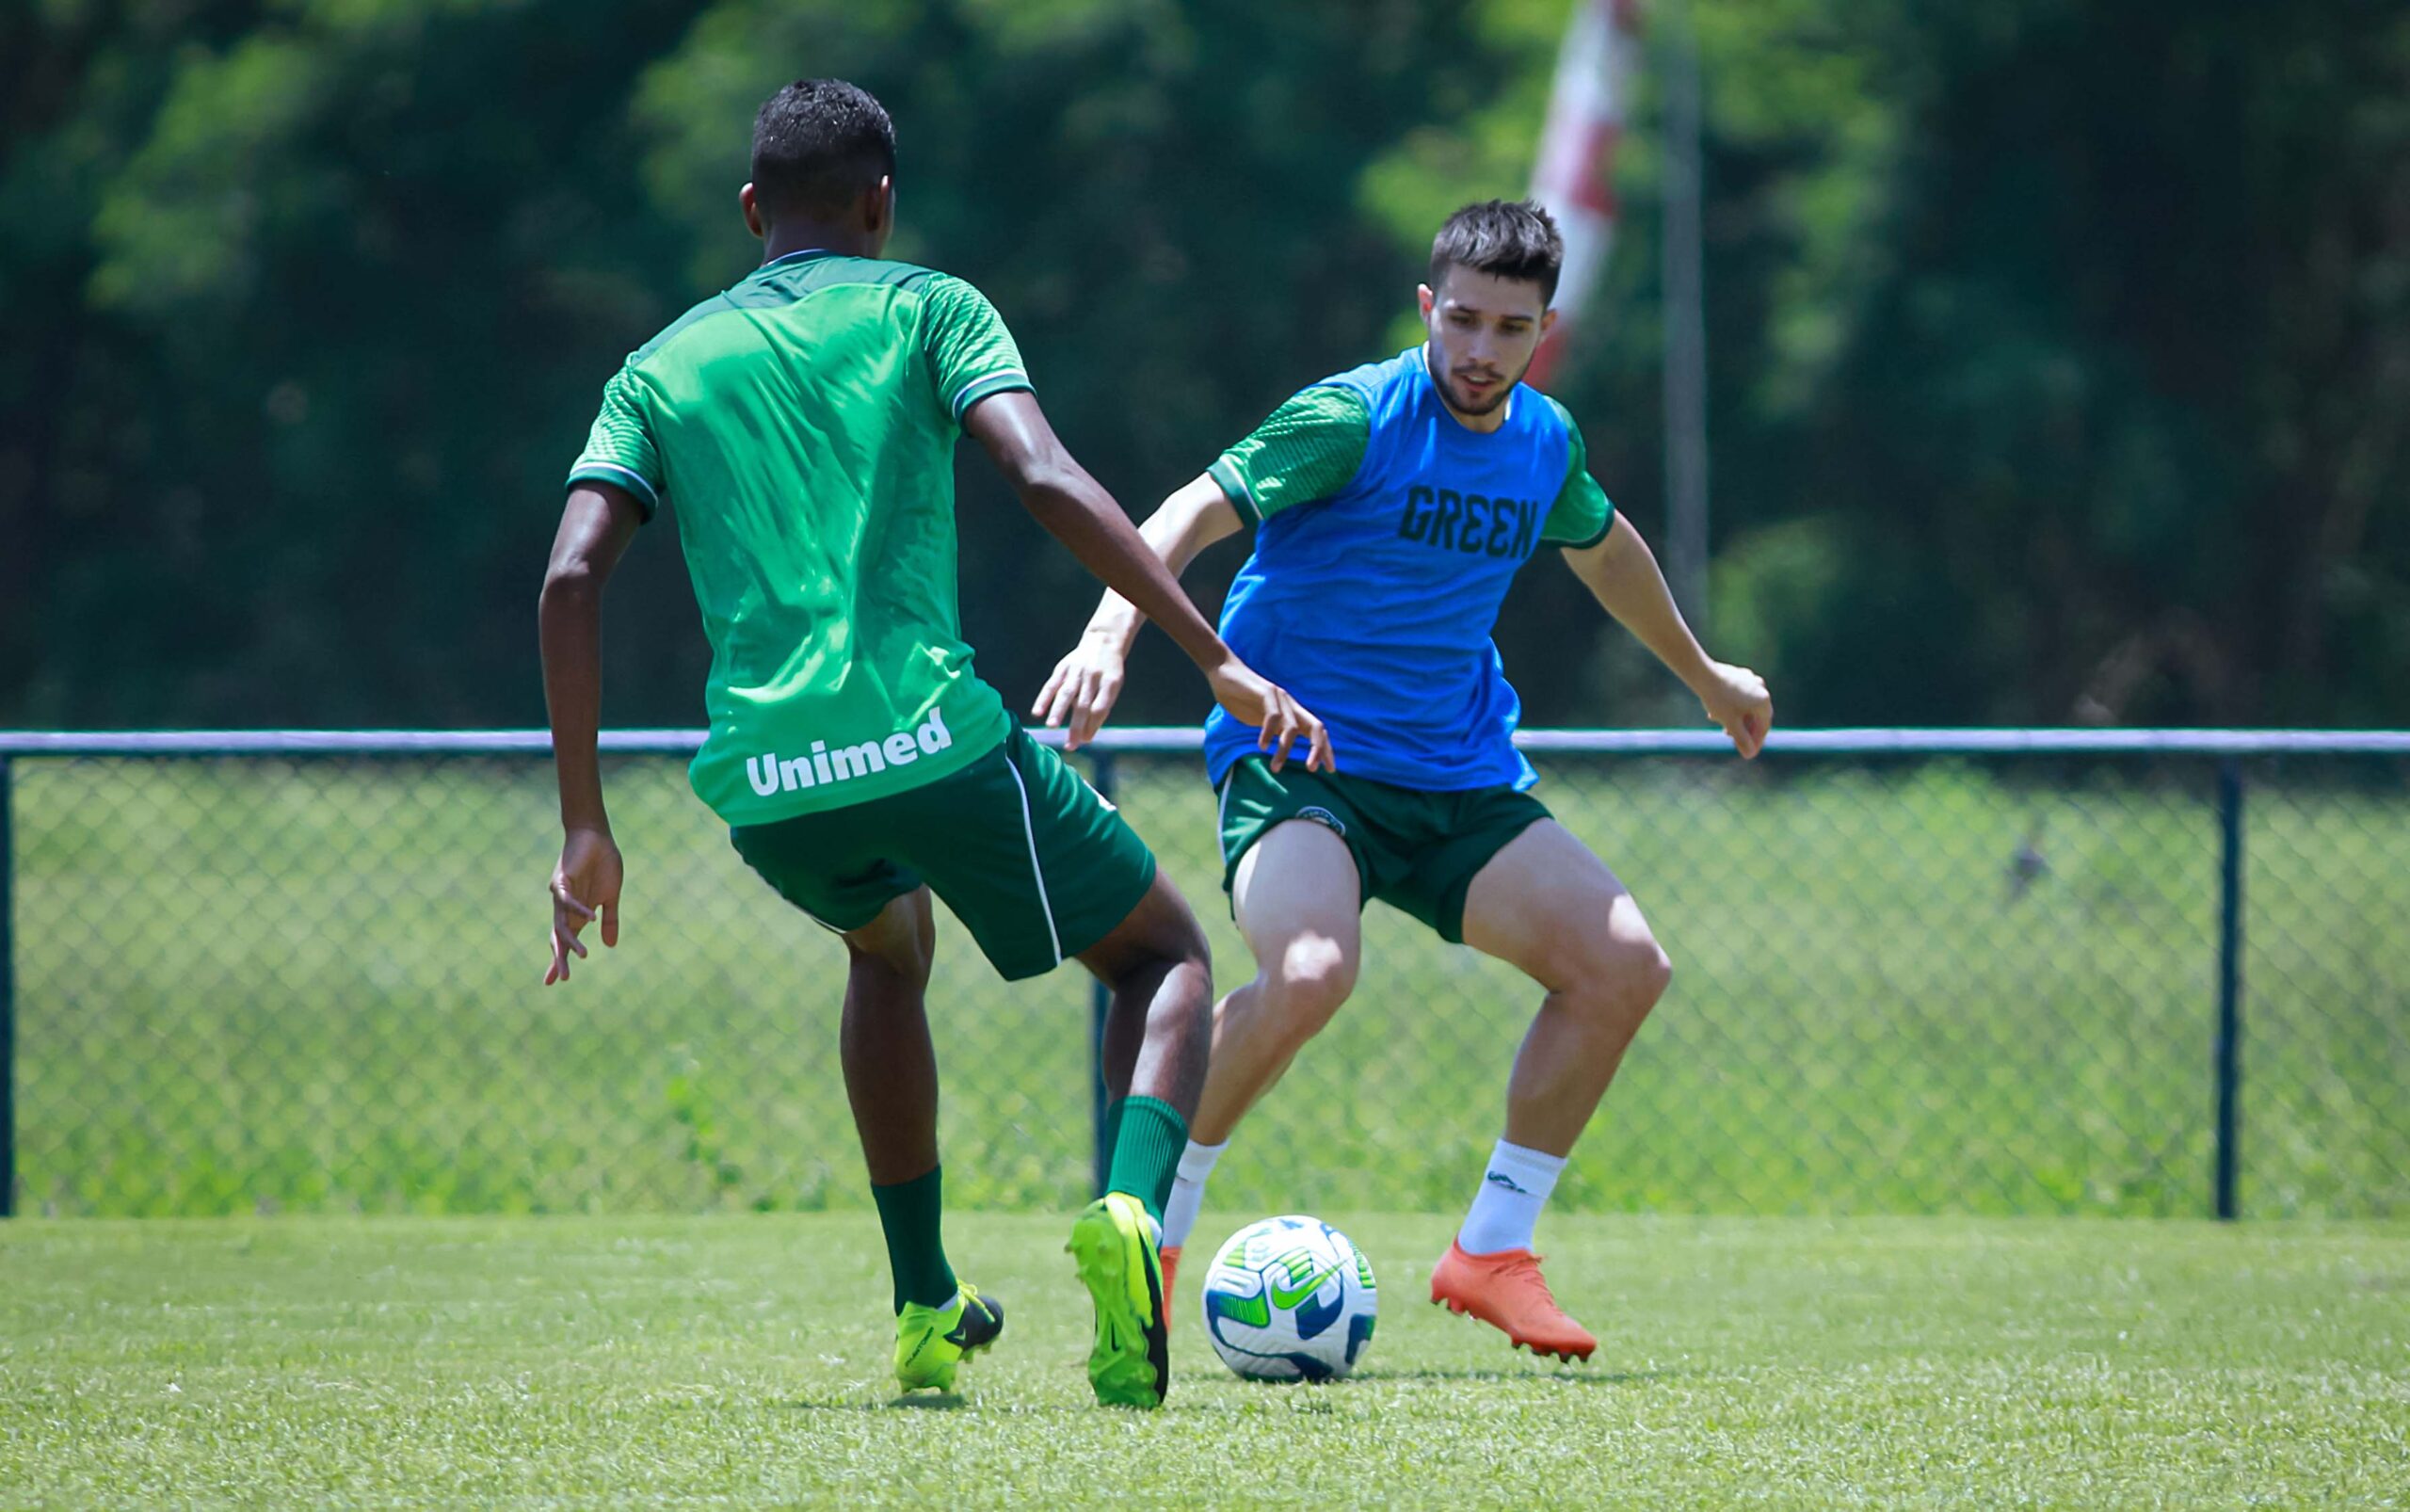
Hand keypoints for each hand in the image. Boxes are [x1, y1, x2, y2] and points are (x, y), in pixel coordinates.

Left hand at [546, 825, 622, 983]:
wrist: (596, 836)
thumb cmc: (603, 864)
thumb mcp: (610, 897)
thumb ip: (610, 920)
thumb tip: (610, 946)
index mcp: (576, 913)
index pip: (564, 941)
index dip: (559, 960)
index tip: (553, 982)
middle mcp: (564, 907)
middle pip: (559, 938)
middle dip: (560, 959)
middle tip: (563, 979)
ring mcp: (562, 895)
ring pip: (562, 924)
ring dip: (572, 941)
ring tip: (583, 955)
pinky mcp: (564, 880)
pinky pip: (569, 901)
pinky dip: (580, 910)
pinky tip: (592, 919)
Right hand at [1031, 630, 1127, 749]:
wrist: (1104, 640)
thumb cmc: (1108, 672)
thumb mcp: (1113, 687)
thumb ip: (1101, 710)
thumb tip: (1086, 738)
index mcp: (1111, 682)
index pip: (1100, 707)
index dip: (1093, 725)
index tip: (1085, 741)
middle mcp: (1094, 675)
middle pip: (1084, 704)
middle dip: (1076, 726)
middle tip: (1070, 745)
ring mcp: (1077, 670)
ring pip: (1067, 693)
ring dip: (1058, 710)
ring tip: (1052, 726)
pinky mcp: (1063, 667)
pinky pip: (1052, 684)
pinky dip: (1044, 698)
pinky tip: (1037, 712)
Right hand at [1206, 656, 1333, 772]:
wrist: (1225, 671)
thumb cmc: (1243, 698)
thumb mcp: (1263, 720)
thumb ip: (1276, 731)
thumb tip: (1285, 748)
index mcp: (1293, 713)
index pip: (1317, 731)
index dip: (1326, 750)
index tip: (1330, 770)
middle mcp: (1291, 705)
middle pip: (1315, 726)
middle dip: (1318, 749)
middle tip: (1312, 769)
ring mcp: (1280, 697)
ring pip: (1291, 727)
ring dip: (1284, 749)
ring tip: (1275, 768)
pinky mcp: (1265, 692)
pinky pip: (1273, 716)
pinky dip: (1268, 733)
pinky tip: (1262, 746)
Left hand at [1695, 661, 1772, 757]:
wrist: (1702, 674)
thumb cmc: (1718, 699)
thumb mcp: (1731, 723)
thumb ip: (1742, 740)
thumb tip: (1750, 754)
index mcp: (1763, 700)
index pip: (1764, 725)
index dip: (1756, 740)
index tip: (1749, 751)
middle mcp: (1761, 688)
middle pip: (1755, 714)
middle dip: (1743, 729)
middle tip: (1731, 738)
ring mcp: (1750, 679)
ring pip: (1746, 705)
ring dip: (1735, 717)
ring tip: (1719, 723)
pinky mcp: (1738, 675)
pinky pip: (1739, 694)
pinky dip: (1732, 706)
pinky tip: (1715, 710)